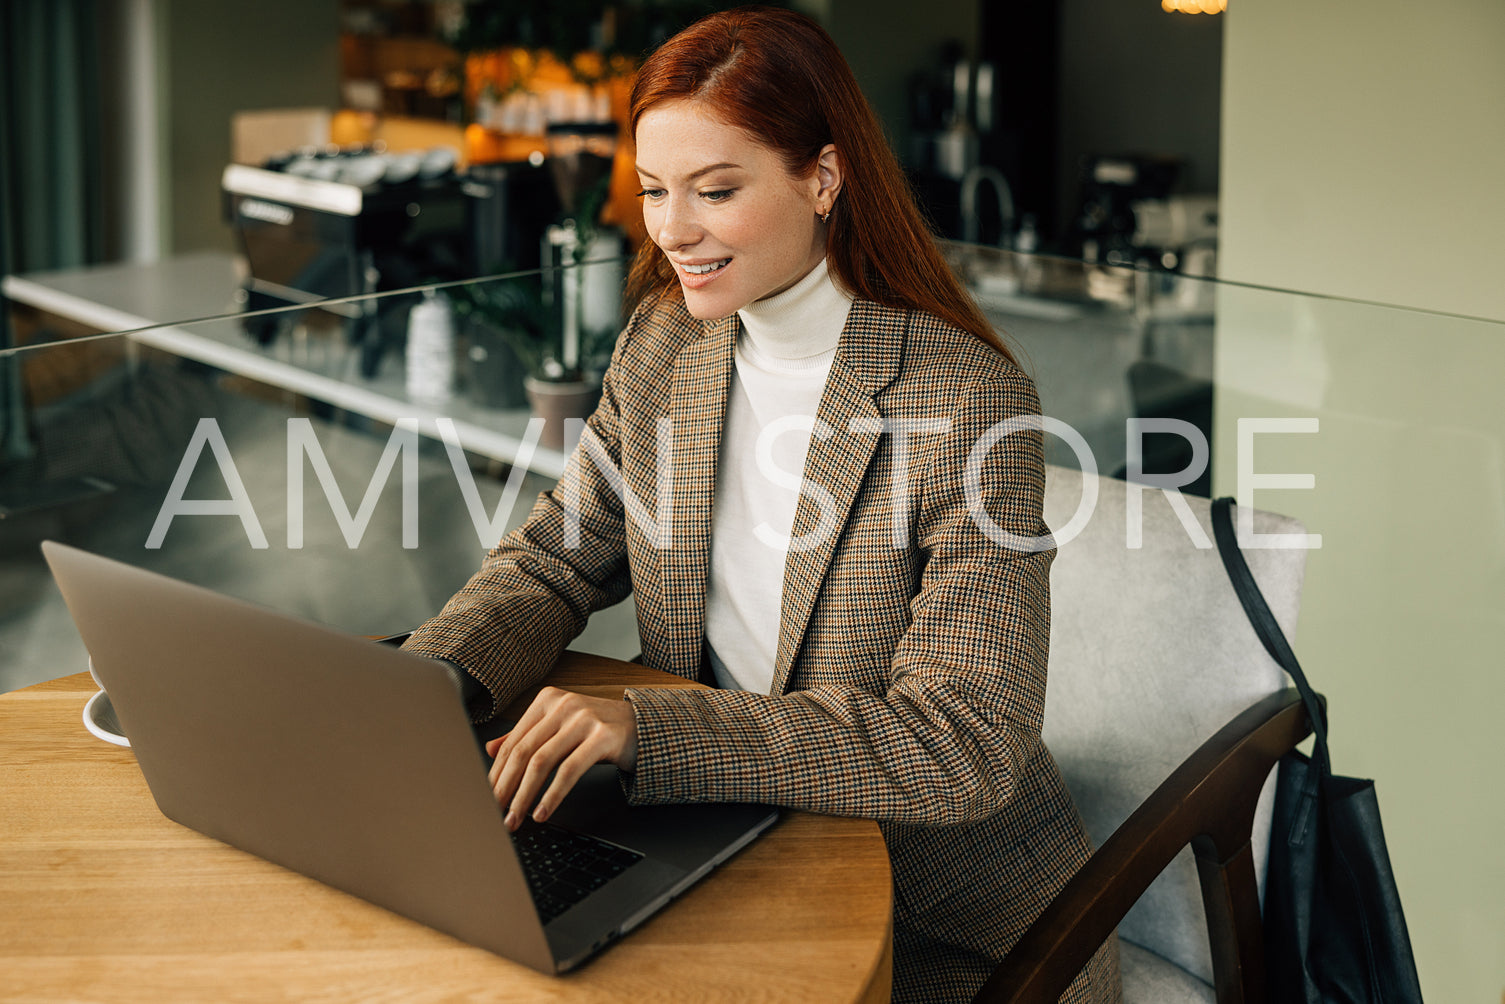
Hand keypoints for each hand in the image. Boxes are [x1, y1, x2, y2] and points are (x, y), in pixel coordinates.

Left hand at [485, 686, 637, 830]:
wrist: (643, 727)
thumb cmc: (598, 731)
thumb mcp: (560, 729)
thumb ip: (528, 737)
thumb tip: (490, 750)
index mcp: (547, 700)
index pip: (513, 741)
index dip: (497, 773)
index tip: (486, 797)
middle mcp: (563, 705)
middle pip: (523, 751)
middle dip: (505, 787)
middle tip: (495, 812)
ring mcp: (584, 719)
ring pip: (541, 762)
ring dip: (524, 795)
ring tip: (515, 818)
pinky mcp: (602, 737)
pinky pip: (569, 771)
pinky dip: (552, 795)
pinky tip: (542, 812)